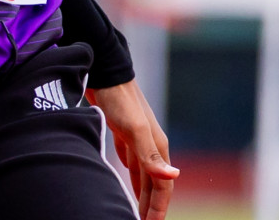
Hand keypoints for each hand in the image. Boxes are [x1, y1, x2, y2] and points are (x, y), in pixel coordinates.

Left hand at [89, 80, 177, 218]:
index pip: (163, 185)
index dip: (159, 207)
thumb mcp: (134, 129)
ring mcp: (138, 139)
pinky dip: (133, 180)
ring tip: (138, 213)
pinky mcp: (124, 134)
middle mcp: (151, 145)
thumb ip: (151, 155)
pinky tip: (129, 187)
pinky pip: (132, 164)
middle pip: (155, 183)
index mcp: (158, 146)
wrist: (104, 72)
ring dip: (143, 195)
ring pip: (144, 175)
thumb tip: (173, 175)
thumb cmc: (119, 99)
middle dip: (152, 206)